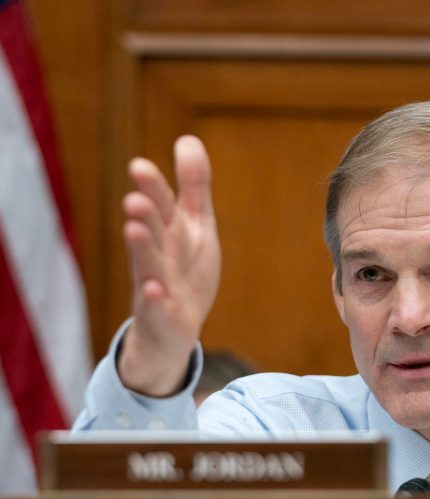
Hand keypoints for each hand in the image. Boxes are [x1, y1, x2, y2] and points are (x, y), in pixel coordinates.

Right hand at [118, 136, 220, 395]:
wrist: (172, 327)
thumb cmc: (185, 268)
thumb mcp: (195, 225)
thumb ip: (193, 186)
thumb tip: (188, 139)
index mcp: (170, 232)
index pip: (161, 205)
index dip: (153, 187)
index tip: (139, 165)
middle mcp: (159, 255)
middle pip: (152, 232)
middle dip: (144, 215)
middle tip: (134, 198)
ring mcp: (157, 286)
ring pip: (148, 266)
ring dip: (142, 248)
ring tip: (133, 228)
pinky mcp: (163, 316)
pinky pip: (156, 308)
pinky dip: (154, 300)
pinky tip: (154, 290)